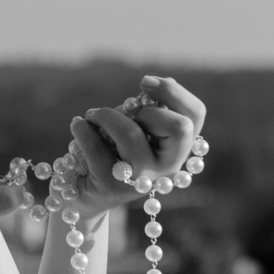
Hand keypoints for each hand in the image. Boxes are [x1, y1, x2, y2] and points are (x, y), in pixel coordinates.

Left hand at [68, 75, 206, 220]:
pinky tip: (78, 125)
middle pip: (179, 127)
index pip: (195, 115)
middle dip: (146, 110)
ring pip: (130, 134)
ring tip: (92, 116)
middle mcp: (167, 168)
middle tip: (125, 113)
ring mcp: (142, 179)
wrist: (85, 192)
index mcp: (178, 148)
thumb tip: (162, 84)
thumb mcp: (136, 127)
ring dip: (105, 115)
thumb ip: (150, 109)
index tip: (144, 81)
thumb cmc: (113, 150)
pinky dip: (82, 129)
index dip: (174, 92)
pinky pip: (96, 146)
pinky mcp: (113, 186)